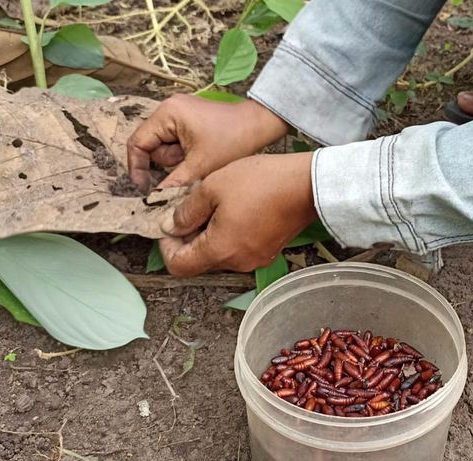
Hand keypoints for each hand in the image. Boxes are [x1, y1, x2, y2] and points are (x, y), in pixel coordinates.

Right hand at [127, 94, 289, 191]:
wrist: (261, 126)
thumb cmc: (234, 140)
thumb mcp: (201, 166)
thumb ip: (174, 183)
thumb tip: (155, 199)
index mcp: (167, 113)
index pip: (137, 142)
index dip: (137, 168)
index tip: (145, 188)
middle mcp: (169, 109)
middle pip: (151, 146)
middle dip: (168, 164)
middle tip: (185, 174)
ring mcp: (180, 114)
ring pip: (166, 148)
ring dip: (179, 162)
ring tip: (201, 163)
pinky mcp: (191, 122)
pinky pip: (178, 145)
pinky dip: (187, 157)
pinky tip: (204, 159)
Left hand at [159, 152, 316, 275]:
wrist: (307, 184)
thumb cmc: (262, 182)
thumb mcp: (212, 187)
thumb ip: (185, 211)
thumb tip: (170, 226)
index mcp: (220, 250)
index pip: (179, 266)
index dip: (166, 248)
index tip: (167, 226)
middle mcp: (238, 262)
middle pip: (200, 261)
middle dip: (188, 237)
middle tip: (188, 209)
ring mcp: (255, 258)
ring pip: (220, 253)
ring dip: (209, 234)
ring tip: (213, 203)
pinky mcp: (268, 250)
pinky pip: (238, 248)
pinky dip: (228, 233)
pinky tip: (233, 208)